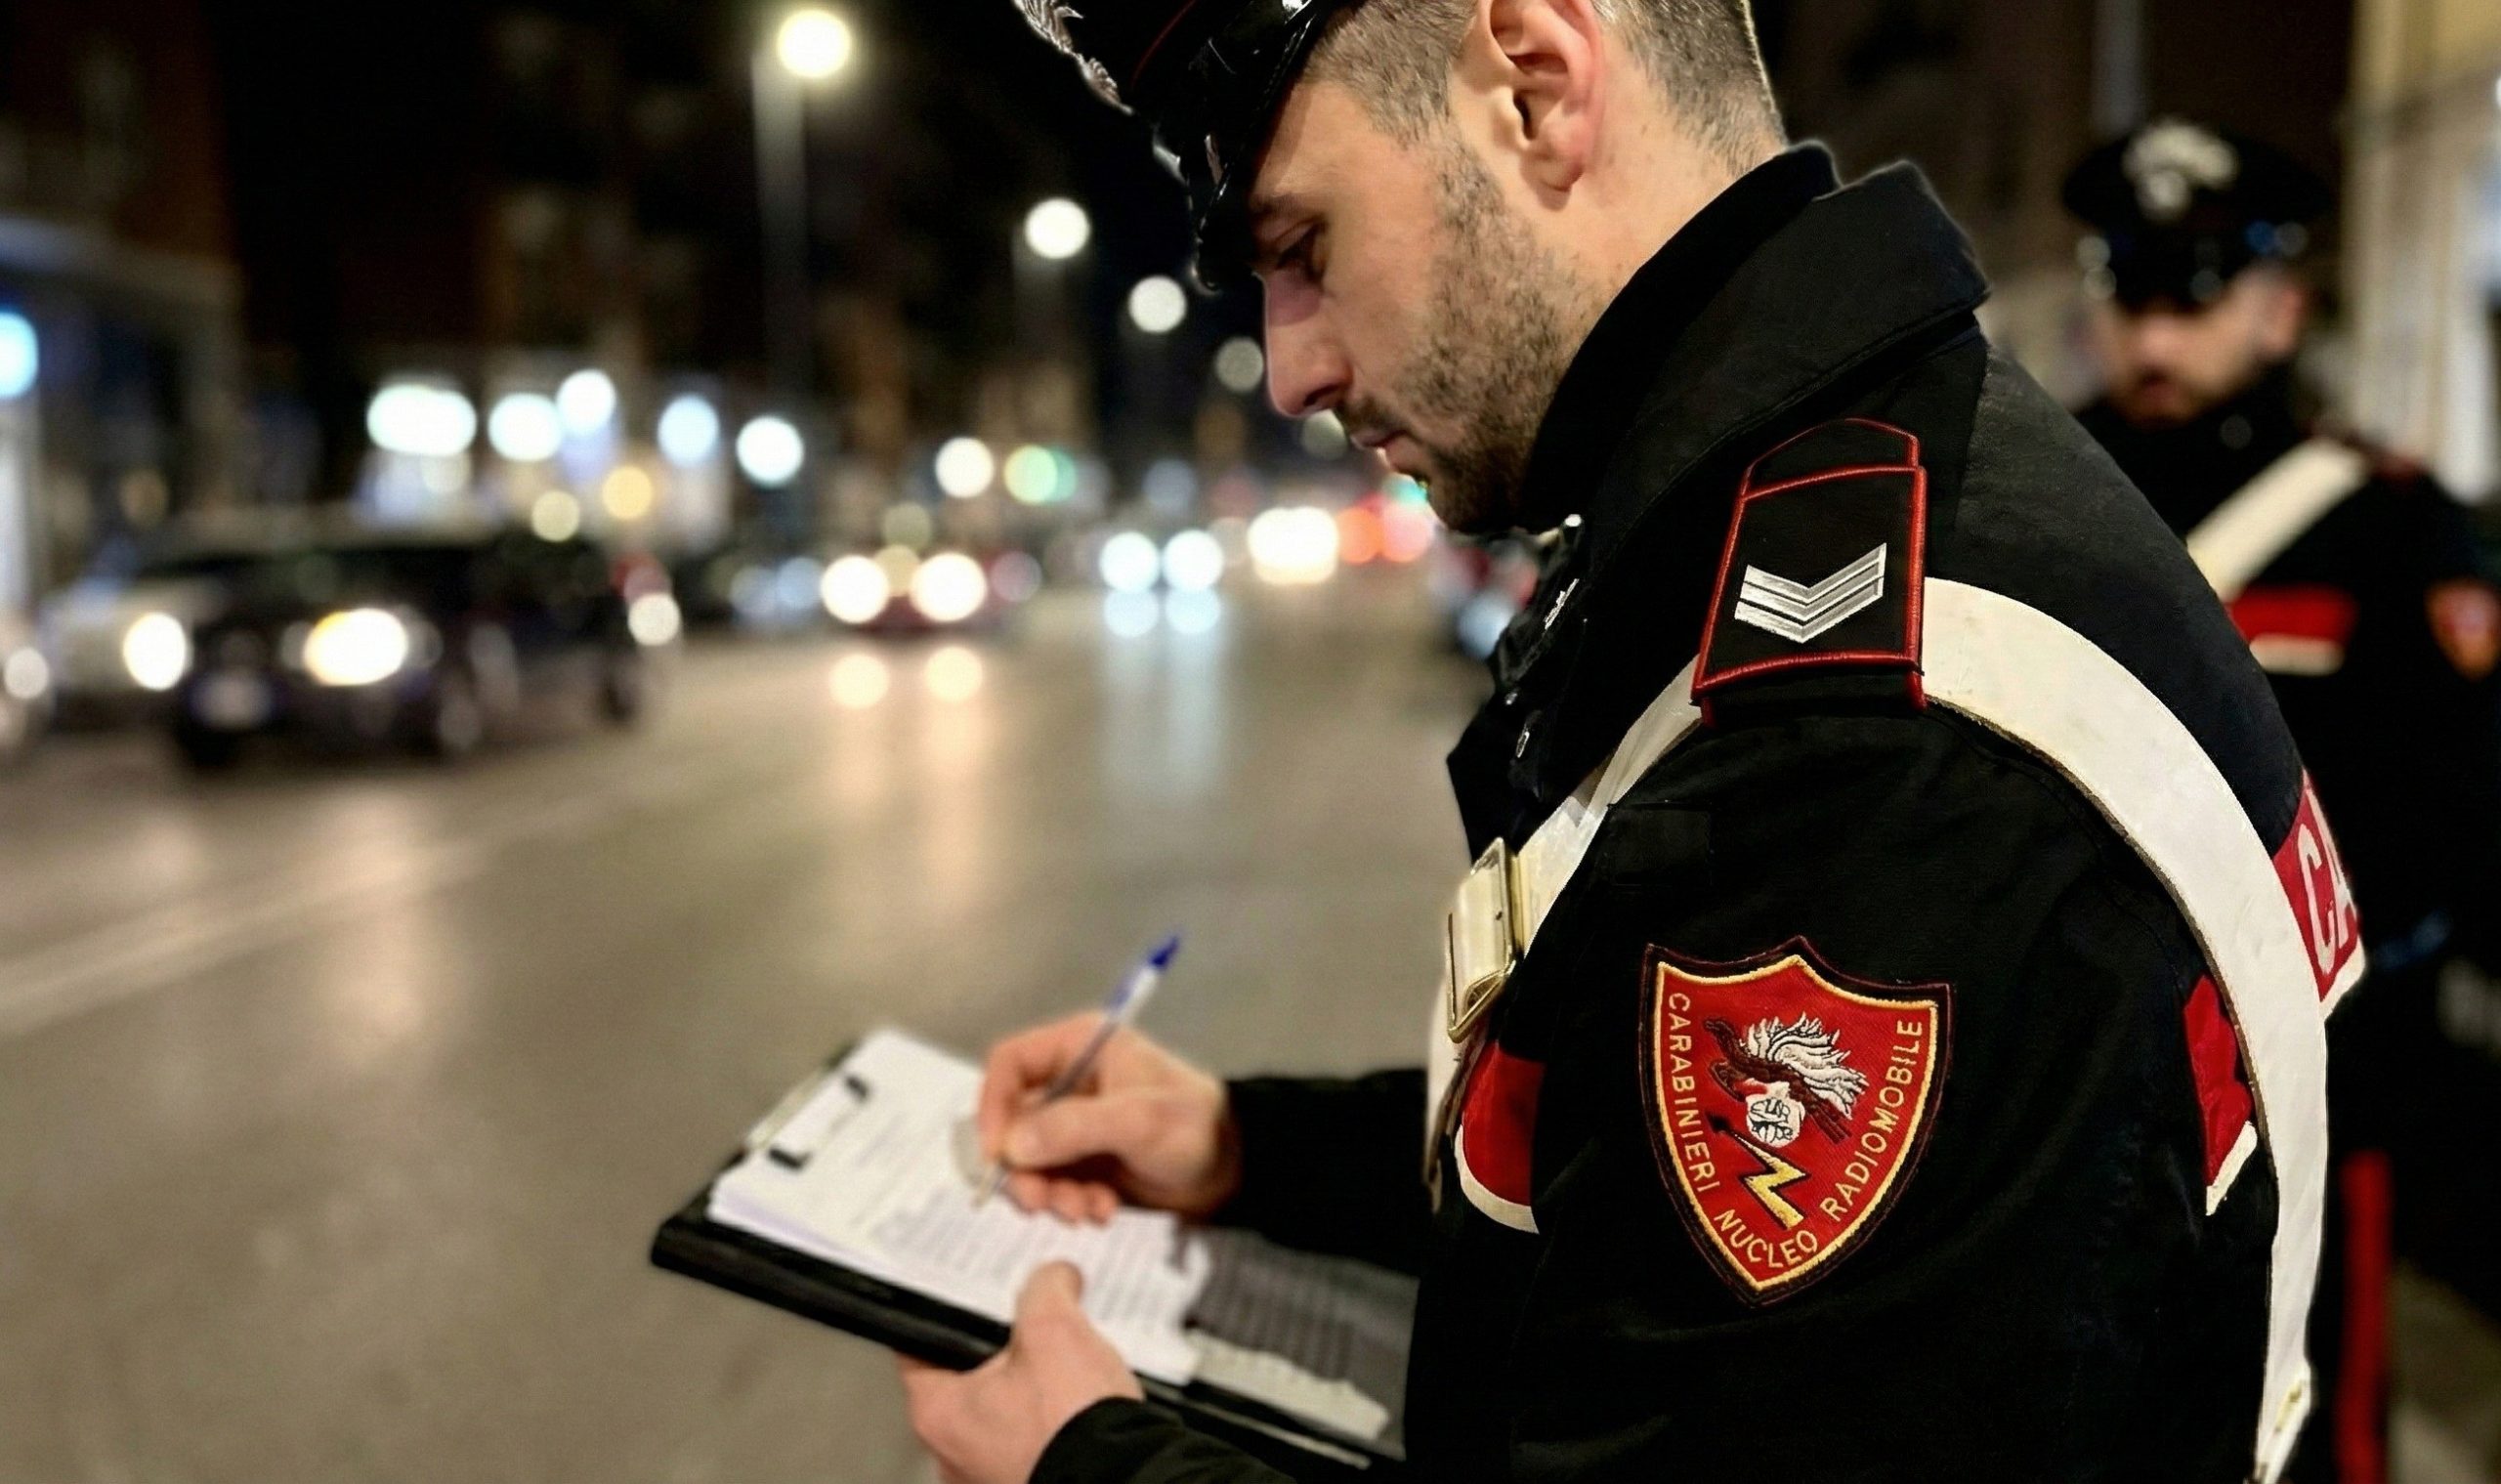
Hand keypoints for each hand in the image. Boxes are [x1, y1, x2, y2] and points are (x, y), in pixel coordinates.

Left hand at [898, 1263, 1143, 1483]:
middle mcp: (956, 1454)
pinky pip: (1037, 1437)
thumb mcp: (1054, 1328)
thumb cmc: (1072, 1426)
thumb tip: (1054, 1278)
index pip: (918, 1345)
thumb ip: (1044, 1288)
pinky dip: (1057, 1416)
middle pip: (969, 1377)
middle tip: (1032, 1321)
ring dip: (1036, 1384)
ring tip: (1070, 1361)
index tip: (967, 1292)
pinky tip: (1086, 1398)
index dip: (947, 1309)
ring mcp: (994, 1475)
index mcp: (939, 1414)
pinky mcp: (1034, 1479)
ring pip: (1007, 1409)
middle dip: (1003, 1346)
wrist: (1125, 1479)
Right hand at [976, 1015, 1239, 1221]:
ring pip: (1030, 1161)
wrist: (1236, 1170)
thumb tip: (1012, 1146)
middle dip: (1026, 1168)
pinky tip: (1102, 1212)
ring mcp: (1075, 1126)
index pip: (1009, 1064)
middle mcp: (1069, 1084)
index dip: (994, 1106)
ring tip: (1085, 1212)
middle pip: (1013, 1123)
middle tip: (1041, 1202)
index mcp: (1078, 1048)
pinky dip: (1070, 1203)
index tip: (999, 1155)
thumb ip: (1073, 1128)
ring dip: (1050, 1193)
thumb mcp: (1137, 1120)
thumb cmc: (1193, 1126)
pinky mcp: (1085, 1163)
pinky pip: (1054, 1184)